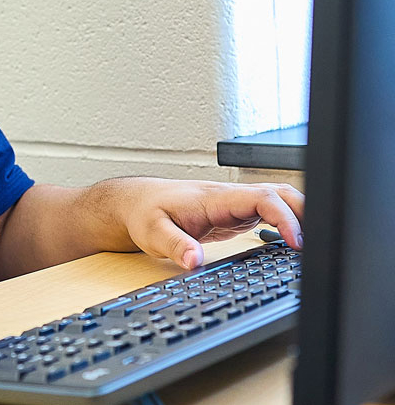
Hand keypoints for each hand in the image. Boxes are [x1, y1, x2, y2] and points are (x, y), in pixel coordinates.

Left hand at [115, 178, 303, 269]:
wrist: (137, 203)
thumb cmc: (145, 213)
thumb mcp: (153, 232)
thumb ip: (175, 246)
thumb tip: (194, 261)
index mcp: (216, 198)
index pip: (261, 198)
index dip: (284, 217)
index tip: (296, 241)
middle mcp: (230, 198)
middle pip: (279, 193)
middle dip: (304, 212)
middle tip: (317, 245)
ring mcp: (235, 205)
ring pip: (278, 200)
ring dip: (299, 215)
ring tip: (313, 245)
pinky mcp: (235, 215)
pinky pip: (270, 212)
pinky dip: (287, 223)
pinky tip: (294, 243)